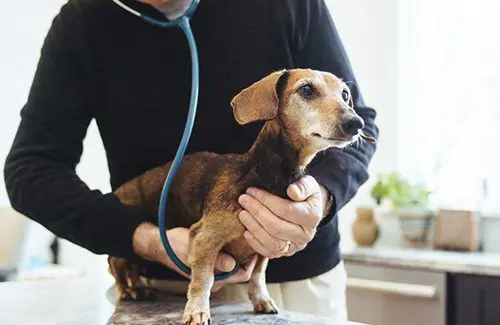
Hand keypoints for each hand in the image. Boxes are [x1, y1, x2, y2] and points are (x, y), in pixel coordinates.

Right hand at [132, 223, 257, 291]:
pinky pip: (235, 258)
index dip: (252, 260)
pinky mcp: (217, 263)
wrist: (163, 244)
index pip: (242, 274)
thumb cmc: (175, 246)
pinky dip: (239, 247)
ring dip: (245, 249)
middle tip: (254, 232)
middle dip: (251, 253)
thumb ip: (212, 258)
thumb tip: (231, 264)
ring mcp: (217, 272)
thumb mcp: (191, 248)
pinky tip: (239, 233)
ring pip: (241, 263)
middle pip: (245, 269)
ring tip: (247, 230)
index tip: (255, 240)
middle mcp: (217, 279)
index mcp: (212, 280)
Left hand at [238, 175, 330, 257]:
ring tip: (242, 213)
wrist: (307, 208)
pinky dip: (255, 243)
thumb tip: (292, 191)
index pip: (286, 210)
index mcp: (313, 216)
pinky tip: (246, 230)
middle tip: (243, 200)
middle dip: (257, 212)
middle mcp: (306, 235)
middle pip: (277, 227)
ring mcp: (295, 246)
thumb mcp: (309, 184)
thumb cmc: (304, 194)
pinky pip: (269, 253)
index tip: (251, 190)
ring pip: (273, 243)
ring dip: (254, 228)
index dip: (266, 200)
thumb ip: (303, 186)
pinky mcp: (285, 252)